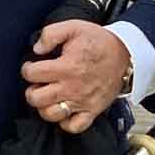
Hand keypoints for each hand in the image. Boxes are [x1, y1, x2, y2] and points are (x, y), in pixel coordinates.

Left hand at [21, 19, 131, 133]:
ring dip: (44, 107)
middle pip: (36, 99)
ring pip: (51, 115)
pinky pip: (74, 127)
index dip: (27, 69)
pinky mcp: (92, 110)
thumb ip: (51, 34)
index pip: (32, 74)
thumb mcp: (73, 27)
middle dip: (31, 90)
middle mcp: (73, 87)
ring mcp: (82, 101)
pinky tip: (63, 110)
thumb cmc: (99, 41)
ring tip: (48, 97)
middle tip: (38, 84)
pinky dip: (65, 123)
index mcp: (67, 67)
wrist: (126, 53)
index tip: (32, 67)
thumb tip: (37, 48)